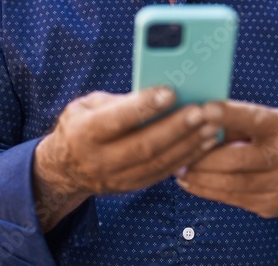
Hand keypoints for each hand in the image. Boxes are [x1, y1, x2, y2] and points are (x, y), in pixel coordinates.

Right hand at [33, 87, 221, 230]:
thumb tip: (160, 90)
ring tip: (212, 125)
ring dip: (188, 144)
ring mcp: (116, 177)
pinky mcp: (131, 186)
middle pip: (143, 145)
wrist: (65, 168)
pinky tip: (206, 142)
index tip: (171, 91)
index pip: (117, 120)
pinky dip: (187, 157)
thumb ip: (119, 101)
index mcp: (84, 133)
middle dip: (176, 128)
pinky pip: (163, 173)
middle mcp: (99, 159)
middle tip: (203, 111)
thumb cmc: (82, 124)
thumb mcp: (88, 105)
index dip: (144, 106)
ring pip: (157, 163)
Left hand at [175, 101, 277, 237]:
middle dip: (203, 158)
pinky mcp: (270, 205)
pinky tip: (190, 183)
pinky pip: (231, 198)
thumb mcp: (262, 121)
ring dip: (199, 177)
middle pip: (237, 159)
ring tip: (178, 170)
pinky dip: (207, 190)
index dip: (229, 114)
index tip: (204, 109)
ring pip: (231, 183)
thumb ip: (234, 120)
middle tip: (177, 154)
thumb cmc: (270, 139)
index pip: (254, 119)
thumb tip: (195, 118)